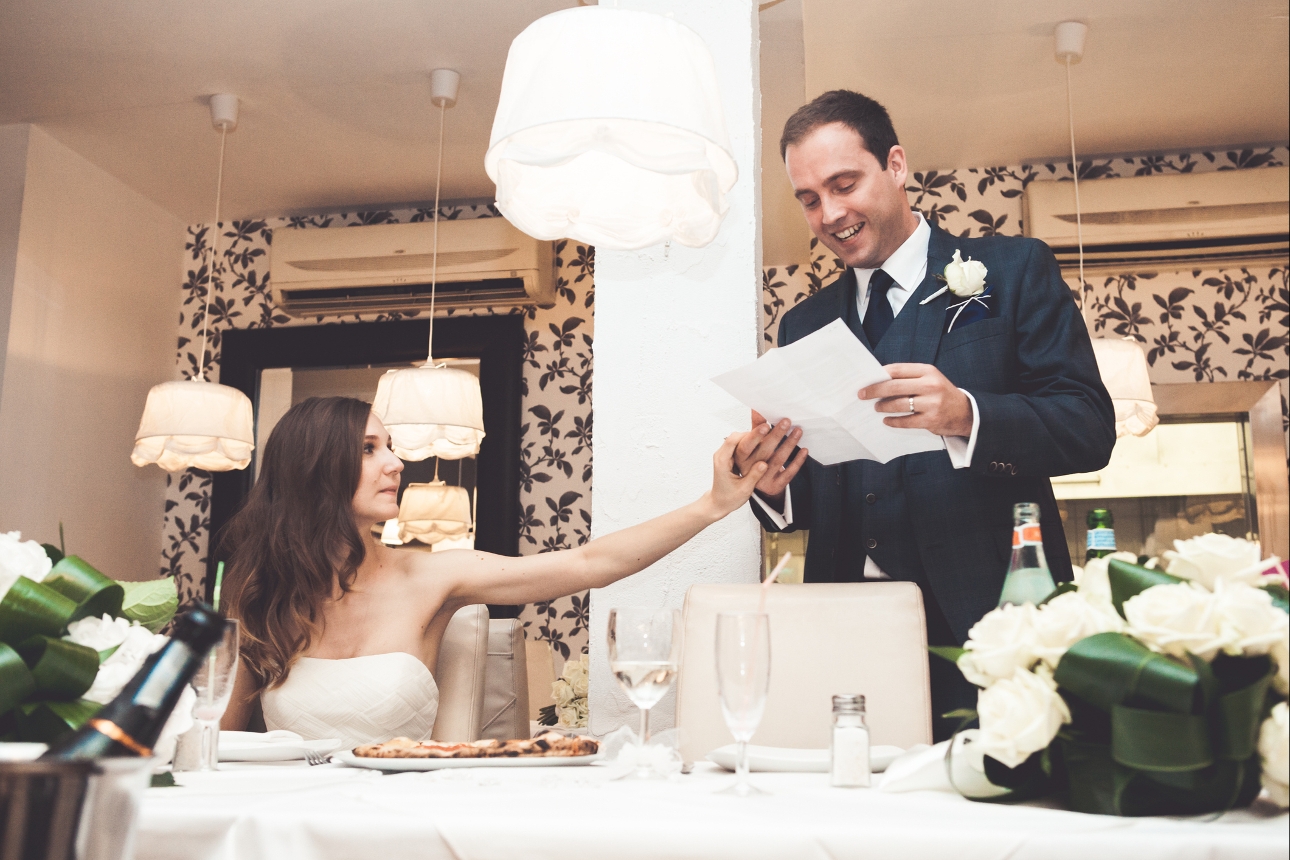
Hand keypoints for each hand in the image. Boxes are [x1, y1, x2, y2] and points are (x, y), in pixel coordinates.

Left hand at [709, 433, 768, 515]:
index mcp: (722, 462)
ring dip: (753, 437)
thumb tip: (764, 464)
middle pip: (736, 437)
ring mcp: (725, 454)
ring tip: (768, 435)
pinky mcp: (730, 456)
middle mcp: (721, 455)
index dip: (749, 434)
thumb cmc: (728, 498)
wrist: (719, 502)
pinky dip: (751, 442)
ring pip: (739, 438)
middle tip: (769, 430)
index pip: (733, 441)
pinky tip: (762, 444)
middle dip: (753, 433)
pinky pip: (740, 444)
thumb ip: (754, 476)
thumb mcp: (744, 490)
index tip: (763, 430)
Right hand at [732, 411, 808, 505]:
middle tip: (787, 421)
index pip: (746, 446)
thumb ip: (756, 427)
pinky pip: (788, 474)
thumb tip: (757, 407)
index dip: (755, 436)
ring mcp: (762, 479)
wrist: (758, 484)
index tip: (766, 425)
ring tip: (798, 431)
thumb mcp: (752, 444)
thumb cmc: (755, 458)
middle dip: (776, 436)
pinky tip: (804, 451)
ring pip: (778, 461)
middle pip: (764, 451)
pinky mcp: (774, 486)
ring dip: (789, 444)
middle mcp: (749, 468)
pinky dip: (797, 462)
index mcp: (741, 457)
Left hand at [858, 364, 972, 436]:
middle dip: (875, 391)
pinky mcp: (931, 420)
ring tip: (876, 407)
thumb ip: (909, 378)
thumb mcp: (929, 379)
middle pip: (895, 386)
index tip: (866, 379)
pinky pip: (906, 421)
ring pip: (898, 404)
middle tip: (862, 394)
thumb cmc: (940, 393)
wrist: (966, 412)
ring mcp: (932, 403)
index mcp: (928, 371)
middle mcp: (930, 385)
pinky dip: (893, 421)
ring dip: (883, 407)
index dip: (879, 374)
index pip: (897, 369)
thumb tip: (879, 380)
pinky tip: (886, 421)